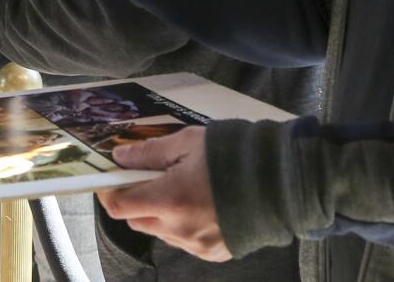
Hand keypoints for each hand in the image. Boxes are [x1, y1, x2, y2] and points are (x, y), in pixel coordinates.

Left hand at [97, 127, 229, 261]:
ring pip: (160, 232)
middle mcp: (180, 228)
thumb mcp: (189, 142)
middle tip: (151, 177)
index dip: (109, 191)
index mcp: (170, 199)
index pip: (119, 206)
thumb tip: (120, 157)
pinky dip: (183, 225)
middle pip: (137, 220)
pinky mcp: (213, 253)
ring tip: (182, 188)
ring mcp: (197, 245)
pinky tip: (201, 205)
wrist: (284, 183)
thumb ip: (150, 152)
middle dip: (136, 199)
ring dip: (160, 213)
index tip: (112, 177)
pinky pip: (184, 241)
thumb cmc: (236, 155)